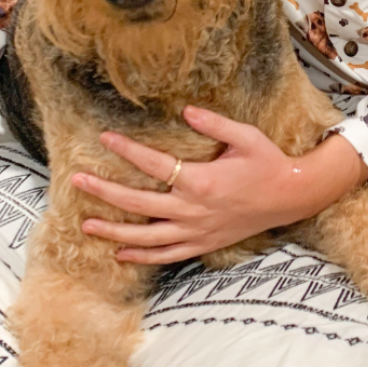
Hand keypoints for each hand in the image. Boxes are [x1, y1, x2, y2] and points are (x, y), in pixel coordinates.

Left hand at [72, 106, 313, 265]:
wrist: (290, 197)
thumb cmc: (268, 163)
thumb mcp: (246, 136)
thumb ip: (214, 123)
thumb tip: (185, 110)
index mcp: (201, 180)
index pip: (154, 164)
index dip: (126, 151)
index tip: (103, 139)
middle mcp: (193, 209)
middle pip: (139, 203)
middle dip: (105, 192)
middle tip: (77, 182)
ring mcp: (196, 230)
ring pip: (146, 235)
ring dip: (114, 231)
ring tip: (86, 224)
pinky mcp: (202, 243)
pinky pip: (166, 254)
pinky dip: (142, 256)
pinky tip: (120, 253)